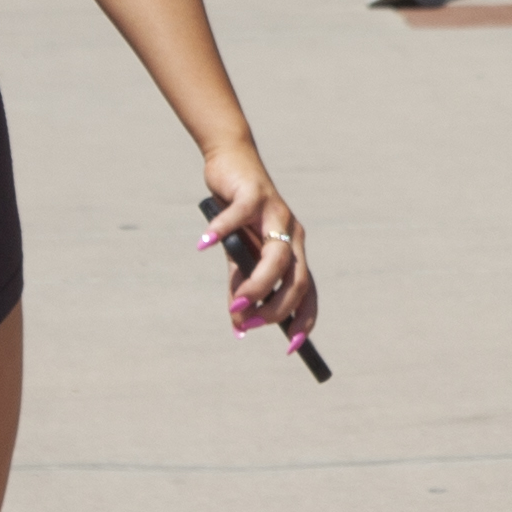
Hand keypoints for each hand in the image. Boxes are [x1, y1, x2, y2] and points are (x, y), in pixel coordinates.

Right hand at [195, 148, 316, 343]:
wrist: (230, 164)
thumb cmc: (237, 214)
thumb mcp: (238, 256)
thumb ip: (241, 287)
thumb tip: (239, 322)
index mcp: (294, 251)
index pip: (308, 292)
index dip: (303, 320)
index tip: (292, 348)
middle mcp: (293, 234)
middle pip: (297, 280)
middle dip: (276, 308)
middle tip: (250, 322)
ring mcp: (277, 214)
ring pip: (277, 257)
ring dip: (257, 285)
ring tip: (238, 303)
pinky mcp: (254, 194)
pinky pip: (238, 218)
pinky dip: (220, 233)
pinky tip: (203, 244)